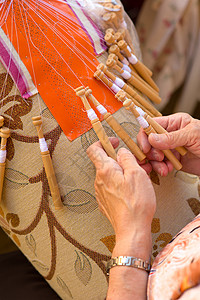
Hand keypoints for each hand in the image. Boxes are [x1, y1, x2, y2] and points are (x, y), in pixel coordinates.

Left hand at [87, 138, 155, 299]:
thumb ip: (127, 158)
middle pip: (104, 163)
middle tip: (134, 165)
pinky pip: (110, 188)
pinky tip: (131, 192)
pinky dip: (119, 185)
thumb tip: (121, 152)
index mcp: (105, 170)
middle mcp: (98, 180)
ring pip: (108, 176)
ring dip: (120, 174)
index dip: (103, 142)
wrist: (132, 229)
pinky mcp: (105, 203)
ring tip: (135, 180)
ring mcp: (100, 193)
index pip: (94, 149)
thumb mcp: (137, 173)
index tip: (114, 142)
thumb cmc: (136, 203)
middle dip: (118, 161)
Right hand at [137, 113, 199, 175]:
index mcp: (174, 123)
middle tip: (158, 158)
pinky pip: (159, 164)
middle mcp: (169, 135)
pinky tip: (167, 170)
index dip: (145, 136)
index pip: (151, 125)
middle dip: (150, 152)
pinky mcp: (172, 160)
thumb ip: (171, 137)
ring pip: (152, 155)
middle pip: (148, 141)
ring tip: (163, 168)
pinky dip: (160, 168)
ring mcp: (170, 148)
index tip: (145, 147)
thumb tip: (151, 138)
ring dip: (155, 163)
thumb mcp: (192, 136)